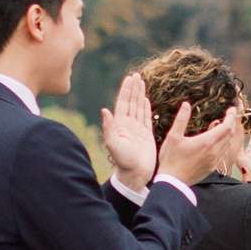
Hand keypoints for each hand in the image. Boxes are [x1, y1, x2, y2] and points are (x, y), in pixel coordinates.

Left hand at [99, 73, 158, 188]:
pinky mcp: (146, 134)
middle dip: (133, 88)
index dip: (126, 90)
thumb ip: (109, 127)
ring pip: (139, 107)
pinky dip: (146, 107)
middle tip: (137, 75)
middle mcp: (128, 124)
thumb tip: (104, 110)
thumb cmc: (123, 160)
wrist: (135, 174)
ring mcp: (137, 129)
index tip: (130, 78)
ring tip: (142, 83)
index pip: (123, 102)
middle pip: (131, 102)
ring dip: (140, 95)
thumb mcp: (113, 144)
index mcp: (120, 124)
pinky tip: (146, 100)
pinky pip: (146, 117)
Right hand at [157, 101, 244, 185]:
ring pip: (228, 144)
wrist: (173, 182)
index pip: (226, 126)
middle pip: (230, 134)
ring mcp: (214, 160)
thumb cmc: (171, 159)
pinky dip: (225, 144)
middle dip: (231, 123)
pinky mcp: (212, 167)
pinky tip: (218, 142)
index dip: (231, 117)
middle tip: (229, 115)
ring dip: (228, 134)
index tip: (231, 109)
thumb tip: (186, 105)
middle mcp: (214, 151)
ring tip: (224, 126)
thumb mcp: (173, 137)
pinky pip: (223, 153)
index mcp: (207, 142)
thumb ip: (181, 119)